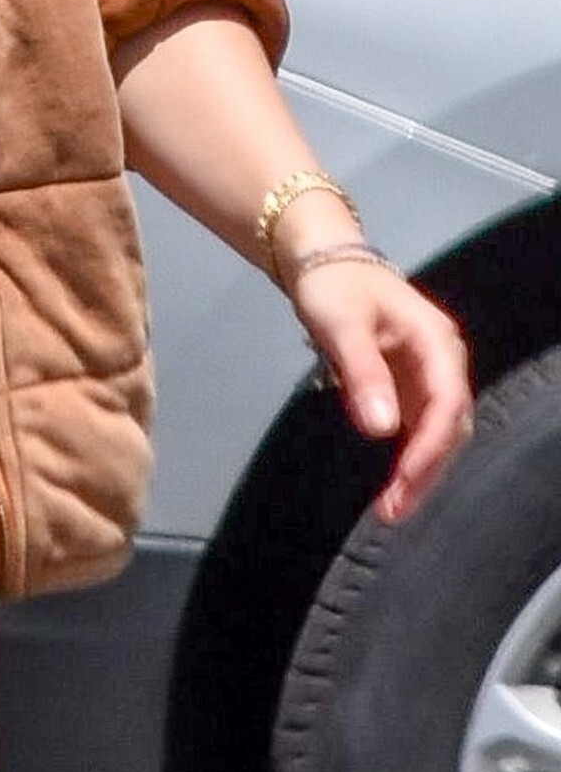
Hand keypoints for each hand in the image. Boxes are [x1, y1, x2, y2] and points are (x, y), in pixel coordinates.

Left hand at [292, 259, 472, 524]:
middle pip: (450, 425)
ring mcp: (429, 373)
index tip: (403, 482)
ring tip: (392, 508)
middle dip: (426, 470)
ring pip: (438, 431)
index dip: (429, 448)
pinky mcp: (411, 383)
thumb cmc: (333, 286)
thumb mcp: (342, 325)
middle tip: (393, 511)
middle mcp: (443, 361)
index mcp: (437, 343)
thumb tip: (383, 430)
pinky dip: (410, 455)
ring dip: (420, 469)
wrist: (323, 259)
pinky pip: (420, 426)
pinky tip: (393, 482)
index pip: (447, 405)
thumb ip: (363, 374)